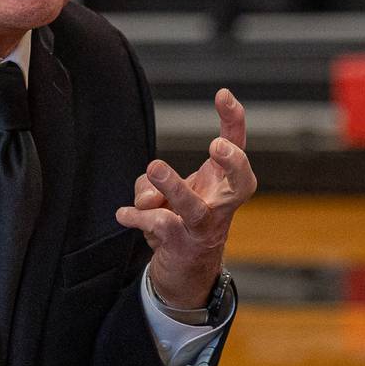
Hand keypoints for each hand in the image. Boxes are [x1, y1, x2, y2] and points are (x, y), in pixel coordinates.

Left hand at [116, 89, 255, 308]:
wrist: (186, 270)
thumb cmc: (182, 218)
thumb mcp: (166, 191)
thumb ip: (153, 184)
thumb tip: (147, 194)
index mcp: (222, 181)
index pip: (236, 146)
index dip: (234, 120)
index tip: (223, 95)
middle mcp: (221, 204)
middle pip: (241, 182)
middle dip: (233, 162)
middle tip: (216, 145)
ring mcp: (204, 227)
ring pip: (194, 207)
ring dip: (174, 187)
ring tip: (154, 167)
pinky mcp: (183, 246)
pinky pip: (160, 226)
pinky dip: (138, 217)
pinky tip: (123, 214)